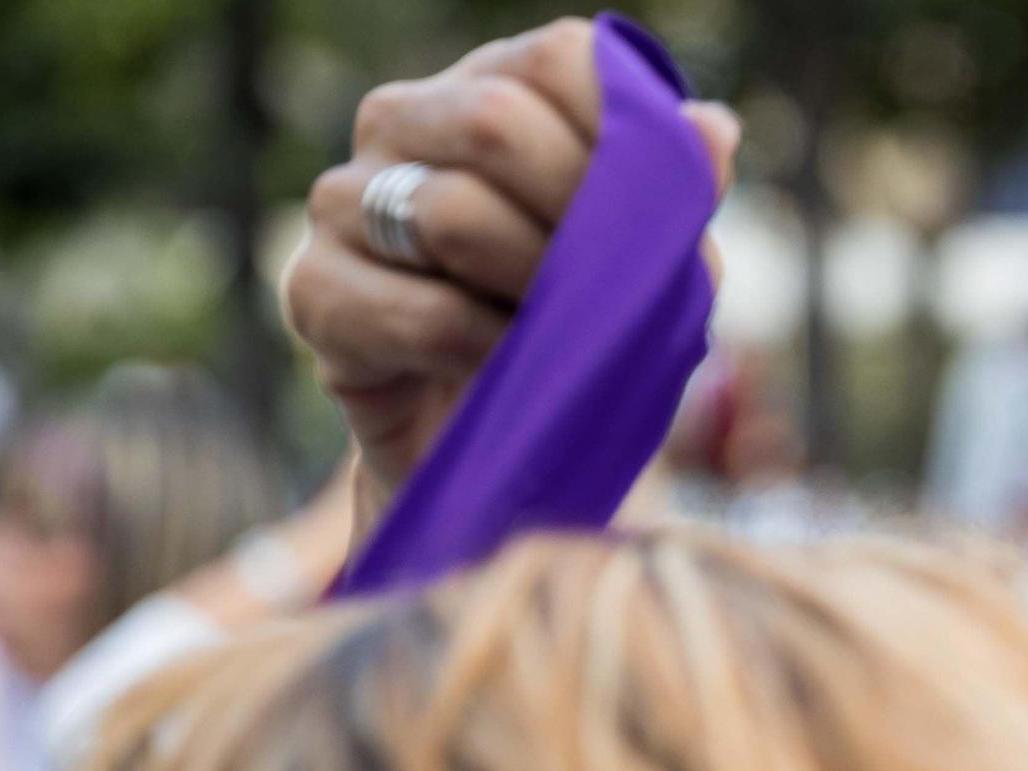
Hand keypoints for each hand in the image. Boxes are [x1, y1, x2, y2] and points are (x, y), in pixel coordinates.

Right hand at [281, 19, 738, 526]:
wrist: (503, 454)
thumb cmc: (579, 340)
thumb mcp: (650, 270)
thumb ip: (675, 199)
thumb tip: (713, 128)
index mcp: (490, 90)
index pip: (560, 59)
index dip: (623, 136)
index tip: (659, 217)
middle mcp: (402, 122)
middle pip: (499, 124)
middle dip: (580, 219)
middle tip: (611, 292)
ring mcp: (343, 201)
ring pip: (452, 213)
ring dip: (536, 290)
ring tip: (562, 336)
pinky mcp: (314, 292)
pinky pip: (420, 311)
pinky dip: (487, 352)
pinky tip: (510, 373)